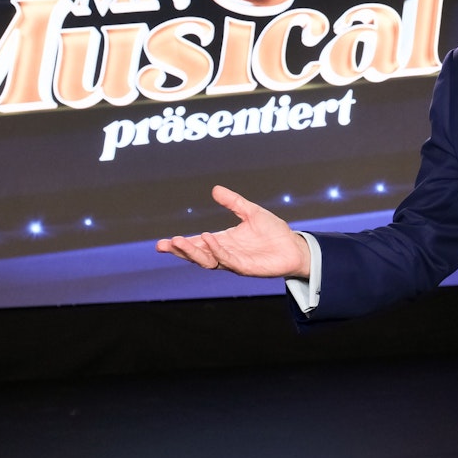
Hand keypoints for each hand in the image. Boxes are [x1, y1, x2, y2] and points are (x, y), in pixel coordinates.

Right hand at [156, 185, 310, 278]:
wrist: (294, 246)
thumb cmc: (274, 232)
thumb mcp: (251, 212)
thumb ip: (233, 202)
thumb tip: (215, 189)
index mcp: (224, 241)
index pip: (197, 244)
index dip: (180, 244)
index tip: (162, 243)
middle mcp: (226, 253)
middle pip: (198, 254)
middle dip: (181, 250)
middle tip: (165, 244)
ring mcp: (234, 262)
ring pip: (208, 260)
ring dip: (194, 252)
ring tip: (180, 241)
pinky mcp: (246, 268)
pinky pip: (227, 260)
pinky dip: (216, 250)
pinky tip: (208, 238)